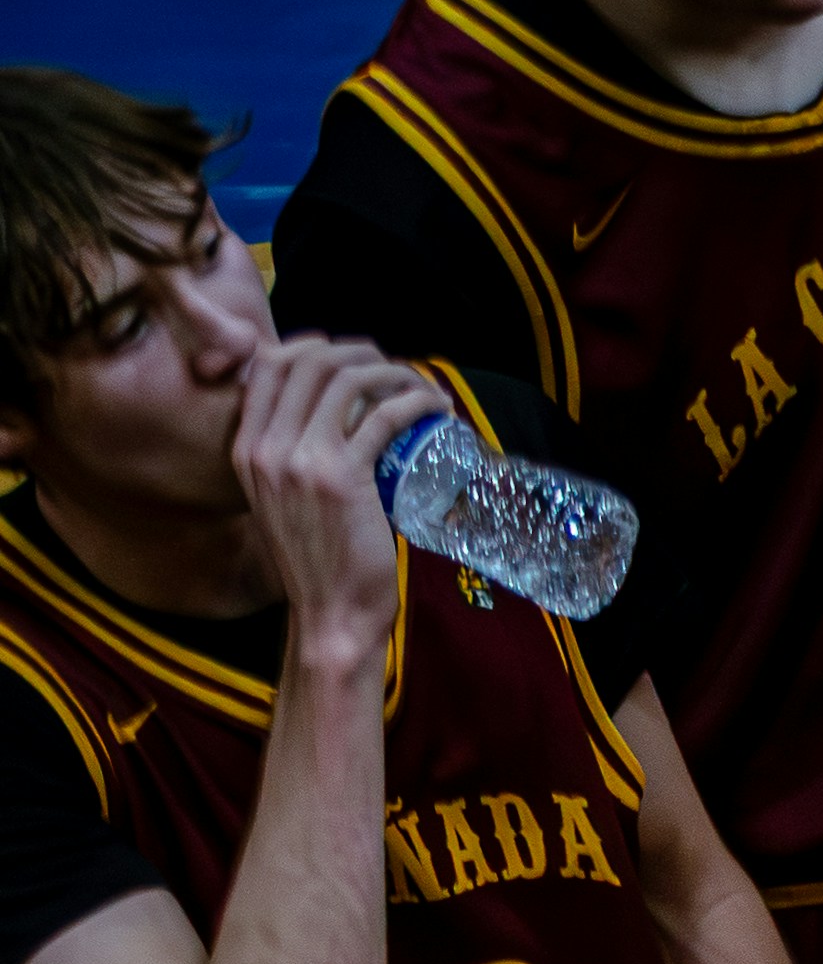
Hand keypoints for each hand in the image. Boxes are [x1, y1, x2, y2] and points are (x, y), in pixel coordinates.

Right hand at [235, 339, 445, 660]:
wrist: (330, 616)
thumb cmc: (318, 565)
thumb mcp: (282, 502)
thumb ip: (290, 462)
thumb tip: (330, 428)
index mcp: (246, 448)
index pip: (269, 366)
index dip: (314, 347)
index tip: (351, 358)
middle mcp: (266, 446)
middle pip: (309, 361)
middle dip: (359, 352)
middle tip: (396, 369)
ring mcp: (301, 460)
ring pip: (346, 380)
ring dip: (393, 372)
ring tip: (422, 387)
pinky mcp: (342, 478)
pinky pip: (383, 417)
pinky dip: (414, 402)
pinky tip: (435, 407)